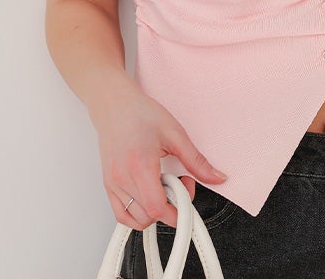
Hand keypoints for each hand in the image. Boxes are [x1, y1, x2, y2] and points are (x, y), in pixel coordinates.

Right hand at [90, 77, 226, 230]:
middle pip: (149, 216)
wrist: (115, 105)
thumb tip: (217, 177)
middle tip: (177, 183)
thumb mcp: (175, 134)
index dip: (178, 211)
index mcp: (141, 165)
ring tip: (162, 185)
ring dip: (154, 211)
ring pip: (136, 219)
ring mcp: (113, 184)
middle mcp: (123, 178)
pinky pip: (122, 215)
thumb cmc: (140, 114)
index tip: (187, 198)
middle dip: (170, 207)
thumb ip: (196, 161)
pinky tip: (149, 196)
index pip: (158, 208)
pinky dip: (138, 215)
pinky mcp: (108, 185)